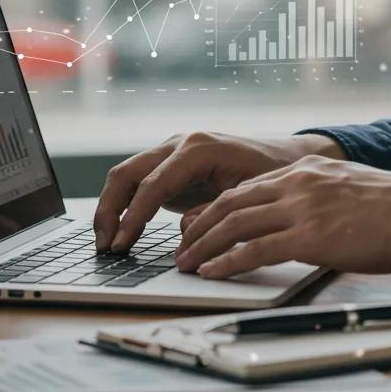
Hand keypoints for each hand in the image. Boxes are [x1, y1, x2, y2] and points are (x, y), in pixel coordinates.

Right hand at [93, 131, 343, 251]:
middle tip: (104, 247)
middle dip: (110, 210)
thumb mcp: (250, 194)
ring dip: (111, 208)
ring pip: (127, 175)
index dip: (133, 216)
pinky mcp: (171, 166)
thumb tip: (186, 231)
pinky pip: (138, 183)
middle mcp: (180, 144)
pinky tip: (122, 234)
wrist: (285, 156)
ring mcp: (173, 152)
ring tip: (107, 244)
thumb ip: (217, 210)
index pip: (153, 183)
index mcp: (199, 148)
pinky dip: (124, 205)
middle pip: (128, 172)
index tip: (121, 245)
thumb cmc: (273, 173)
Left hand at [175, 155, 390, 277]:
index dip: (218, 208)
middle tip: (183, 246)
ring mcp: (302, 208)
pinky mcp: (310, 235)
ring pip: (236, 224)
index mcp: (306, 169)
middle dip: (202, 226)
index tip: (201, 225)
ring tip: (187, 264)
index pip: (247, 187)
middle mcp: (297, 182)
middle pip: (232, 202)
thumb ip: (318, 193)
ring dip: (205, 246)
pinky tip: (213, 272)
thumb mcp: (347, 185)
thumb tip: (301, 214)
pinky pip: (255, 249)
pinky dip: (228, 261)